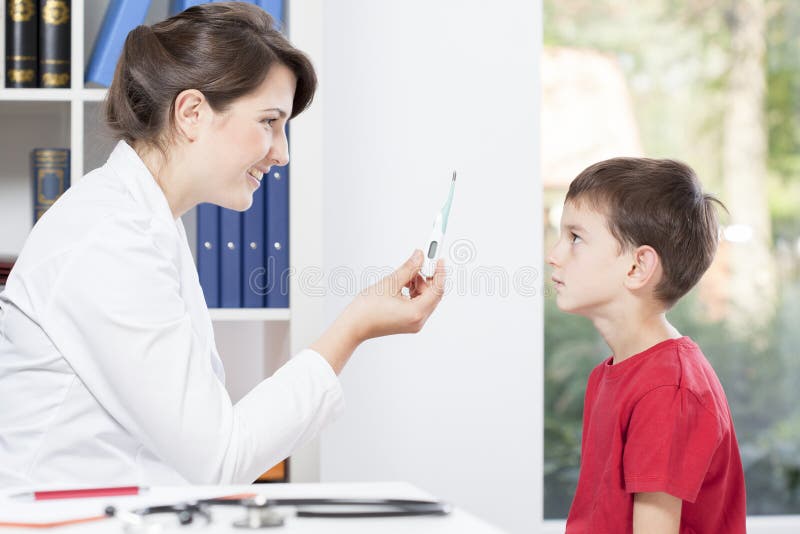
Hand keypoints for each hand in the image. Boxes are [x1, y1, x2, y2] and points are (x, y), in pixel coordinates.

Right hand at [311, 249, 446, 373]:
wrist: (353, 326)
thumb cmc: (366, 310)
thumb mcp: (389, 283)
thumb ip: (409, 268)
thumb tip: (420, 256)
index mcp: (416, 312)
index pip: (437, 289)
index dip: (439, 272)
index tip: (439, 259)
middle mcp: (418, 320)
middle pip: (433, 294)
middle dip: (427, 277)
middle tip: (419, 262)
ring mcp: (414, 323)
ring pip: (425, 298)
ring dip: (419, 284)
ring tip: (404, 276)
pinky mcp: (408, 322)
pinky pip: (418, 304)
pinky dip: (414, 292)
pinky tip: (403, 284)